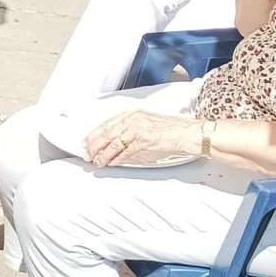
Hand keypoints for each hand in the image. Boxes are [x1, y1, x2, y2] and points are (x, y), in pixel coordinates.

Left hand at [84, 111, 199, 168]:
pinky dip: (116, 158)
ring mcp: (138, 128)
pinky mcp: (144, 139)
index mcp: (132, 113)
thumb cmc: (172, 129)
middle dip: (94, 145)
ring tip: (97, 161)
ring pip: (113, 143)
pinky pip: (125, 151)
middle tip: (87, 154)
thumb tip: (117, 140)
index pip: (107, 124)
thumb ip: (131, 129)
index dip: (94, 134)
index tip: (87, 142)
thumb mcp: (147, 124)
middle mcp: (133, 118)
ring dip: (103, 154)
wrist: (189, 132)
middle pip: (106, 133)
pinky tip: (111, 163)